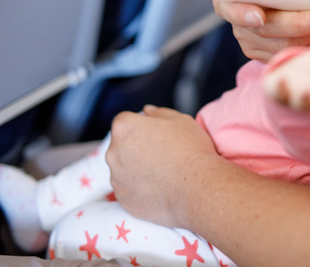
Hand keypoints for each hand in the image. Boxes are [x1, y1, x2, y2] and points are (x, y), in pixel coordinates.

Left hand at [106, 105, 219, 227]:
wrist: (196, 188)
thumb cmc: (190, 150)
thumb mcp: (180, 120)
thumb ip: (158, 112)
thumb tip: (147, 111)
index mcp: (125, 128)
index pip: (125, 121)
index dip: (142, 127)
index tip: (156, 135)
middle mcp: (113, 152)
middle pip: (121, 145)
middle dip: (136, 147)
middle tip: (162, 153)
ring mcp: (116, 177)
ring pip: (123, 168)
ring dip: (137, 168)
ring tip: (163, 172)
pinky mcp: (123, 198)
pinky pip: (128, 189)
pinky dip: (140, 188)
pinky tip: (159, 187)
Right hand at [213, 0, 309, 61]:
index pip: (227, 7)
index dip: (241, 13)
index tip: (260, 15)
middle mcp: (239, 22)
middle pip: (263, 30)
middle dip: (295, 25)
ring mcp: (252, 41)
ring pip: (278, 45)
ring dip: (305, 36)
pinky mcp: (268, 55)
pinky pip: (285, 56)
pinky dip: (305, 47)